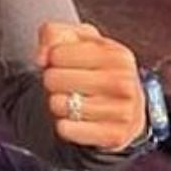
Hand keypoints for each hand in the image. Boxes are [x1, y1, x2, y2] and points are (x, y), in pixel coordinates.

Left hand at [38, 22, 146, 150]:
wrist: (129, 108)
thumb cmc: (98, 69)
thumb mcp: (80, 41)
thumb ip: (54, 34)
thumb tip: (41, 58)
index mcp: (117, 55)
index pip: (56, 54)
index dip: (52, 59)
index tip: (64, 63)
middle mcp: (123, 82)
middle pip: (52, 79)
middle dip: (52, 81)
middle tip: (66, 84)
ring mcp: (122, 111)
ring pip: (57, 105)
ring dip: (57, 103)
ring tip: (73, 100)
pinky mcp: (114, 136)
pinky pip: (66, 129)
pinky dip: (63, 125)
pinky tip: (75, 119)